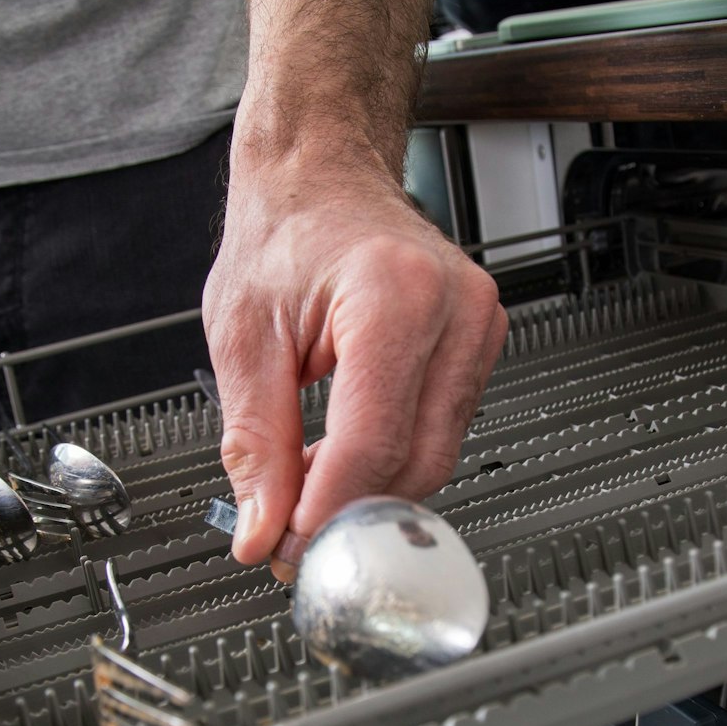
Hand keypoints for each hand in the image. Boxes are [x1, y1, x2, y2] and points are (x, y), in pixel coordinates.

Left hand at [203, 153, 505, 578]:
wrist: (323, 176)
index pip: (372, 442)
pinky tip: (340, 455)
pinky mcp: (482, 345)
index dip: (327, 511)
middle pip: (416, 462)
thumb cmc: (288, 231)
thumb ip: (254, 443)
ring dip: (368, 490)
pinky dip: (389, 461)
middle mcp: (456, 310)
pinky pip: (443, 433)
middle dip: (348, 513)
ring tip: (303, 485)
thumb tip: (262, 528)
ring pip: (436, 457)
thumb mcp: (244, 337)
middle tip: (285, 537)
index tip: (286, 549)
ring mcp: (479, 327)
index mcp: (394, 297)